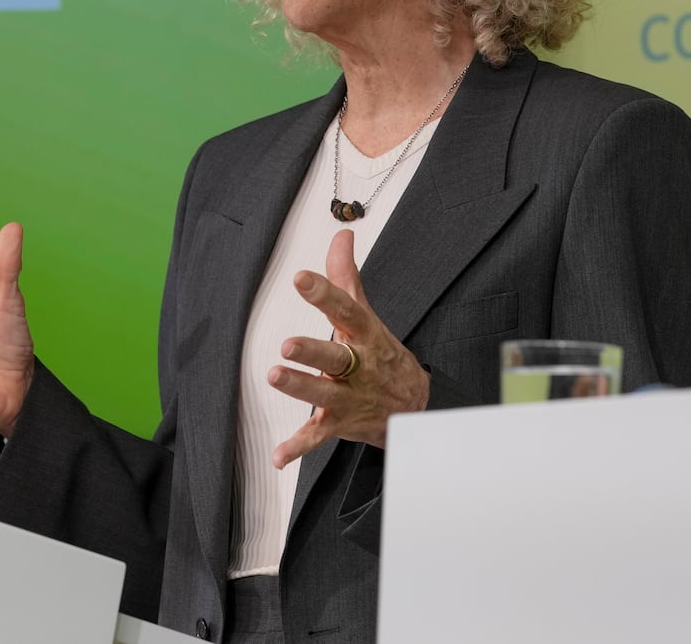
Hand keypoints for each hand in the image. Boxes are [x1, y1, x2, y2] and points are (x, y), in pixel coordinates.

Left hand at [267, 228, 430, 467]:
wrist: (417, 408)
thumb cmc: (382, 355)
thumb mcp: (367, 316)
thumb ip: (346, 278)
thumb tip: (341, 234)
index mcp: (365, 336)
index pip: (346, 310)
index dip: (324, 293)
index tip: (301, 278)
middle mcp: (359, 367)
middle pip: (336, 356)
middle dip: (313, 351)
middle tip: (288, 344)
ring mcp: (351, 397)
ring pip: (324, 393)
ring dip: (300, 387)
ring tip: (274, 377)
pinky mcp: (342, 424)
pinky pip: (319, 437)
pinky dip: (298, 447)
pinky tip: (277, 455)